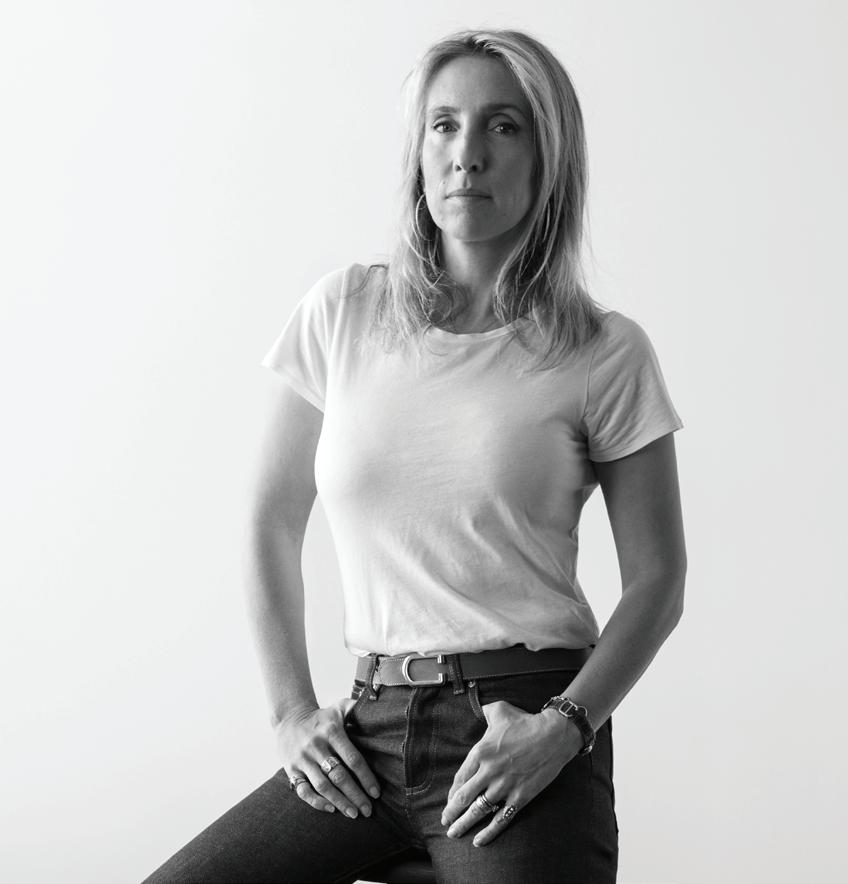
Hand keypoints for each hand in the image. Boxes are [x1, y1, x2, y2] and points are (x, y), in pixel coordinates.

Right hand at [275, 698, 380, 818]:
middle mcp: (316, 746)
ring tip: (353, 814)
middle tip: (368, 810)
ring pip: (323, 785)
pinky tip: (331, 809)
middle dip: (355, 795)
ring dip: (339, 802)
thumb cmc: (322, 717)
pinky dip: (316, 802)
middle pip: (339, 775)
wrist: (289, 719)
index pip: (352, 758)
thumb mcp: (339, 707)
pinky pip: (303, 790)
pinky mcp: (291, 770)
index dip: (365, 777)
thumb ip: (356, 709)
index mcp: (332, 732)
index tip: (376, 792)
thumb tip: (378, 712)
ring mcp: (303, 760)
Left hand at [441, 700, 582, 846]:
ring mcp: (504, 786)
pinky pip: (500, 819)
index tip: (449, 801)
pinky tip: (478, 841)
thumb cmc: (525, 721)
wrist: (553, 735)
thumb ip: (486, 712)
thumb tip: (481, 711)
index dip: (452, 793)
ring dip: (463, 824)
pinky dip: (489, 832)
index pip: (460, 778)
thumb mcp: (500, 710)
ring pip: (478, 810)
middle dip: (452, 812)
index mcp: (480, 752)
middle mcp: (489, 771)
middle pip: (464, 797)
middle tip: (445, 821)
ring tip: (454, 833)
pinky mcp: (520, 797)